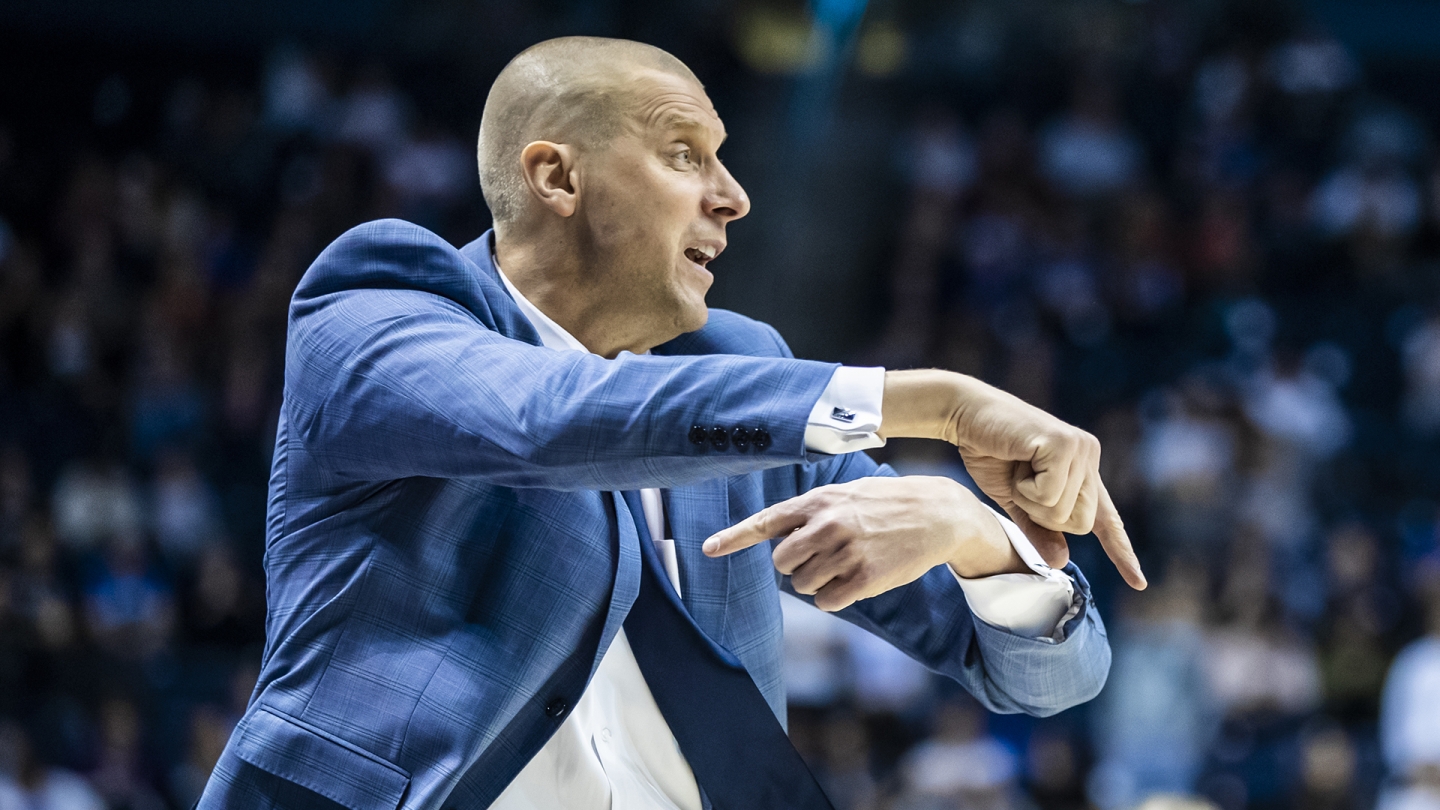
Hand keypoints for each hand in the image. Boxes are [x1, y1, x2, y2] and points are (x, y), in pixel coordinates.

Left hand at [701, 476, 1026, 611]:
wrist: (938, 512)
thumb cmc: (887, 503)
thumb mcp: (846, 492)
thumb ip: (811, 511)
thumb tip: (777, 540)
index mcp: (819, 501)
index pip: (766, 522)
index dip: (734, 538)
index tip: (707, 550)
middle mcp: (828, 524)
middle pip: (782, 562)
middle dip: (795, 565)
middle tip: (821, 556)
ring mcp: (846, 552)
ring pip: (803, 584)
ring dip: (817, 582)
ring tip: (844, 564)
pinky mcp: (865, 577)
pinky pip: (827, 601)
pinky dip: (833, 597)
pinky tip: (853, 581)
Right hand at [878, 370, 1145, 589]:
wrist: (965, 415)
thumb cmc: (989, 453)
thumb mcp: (1015, 501)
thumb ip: (1039, 530)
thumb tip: (1062, 562)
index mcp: (1083, 470)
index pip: (1106, 519)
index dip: (1121, 552)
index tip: (1139, 583)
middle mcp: (1089, 456)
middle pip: (1081, 523)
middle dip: (1043, 516)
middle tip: (1021, 485)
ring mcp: (1080, 449)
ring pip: (1064, 512)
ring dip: (1030, 500)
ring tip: (1018, 471)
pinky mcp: (1064, 444)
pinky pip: (1050, 494)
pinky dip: (1026, 489)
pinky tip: (1017, 463)